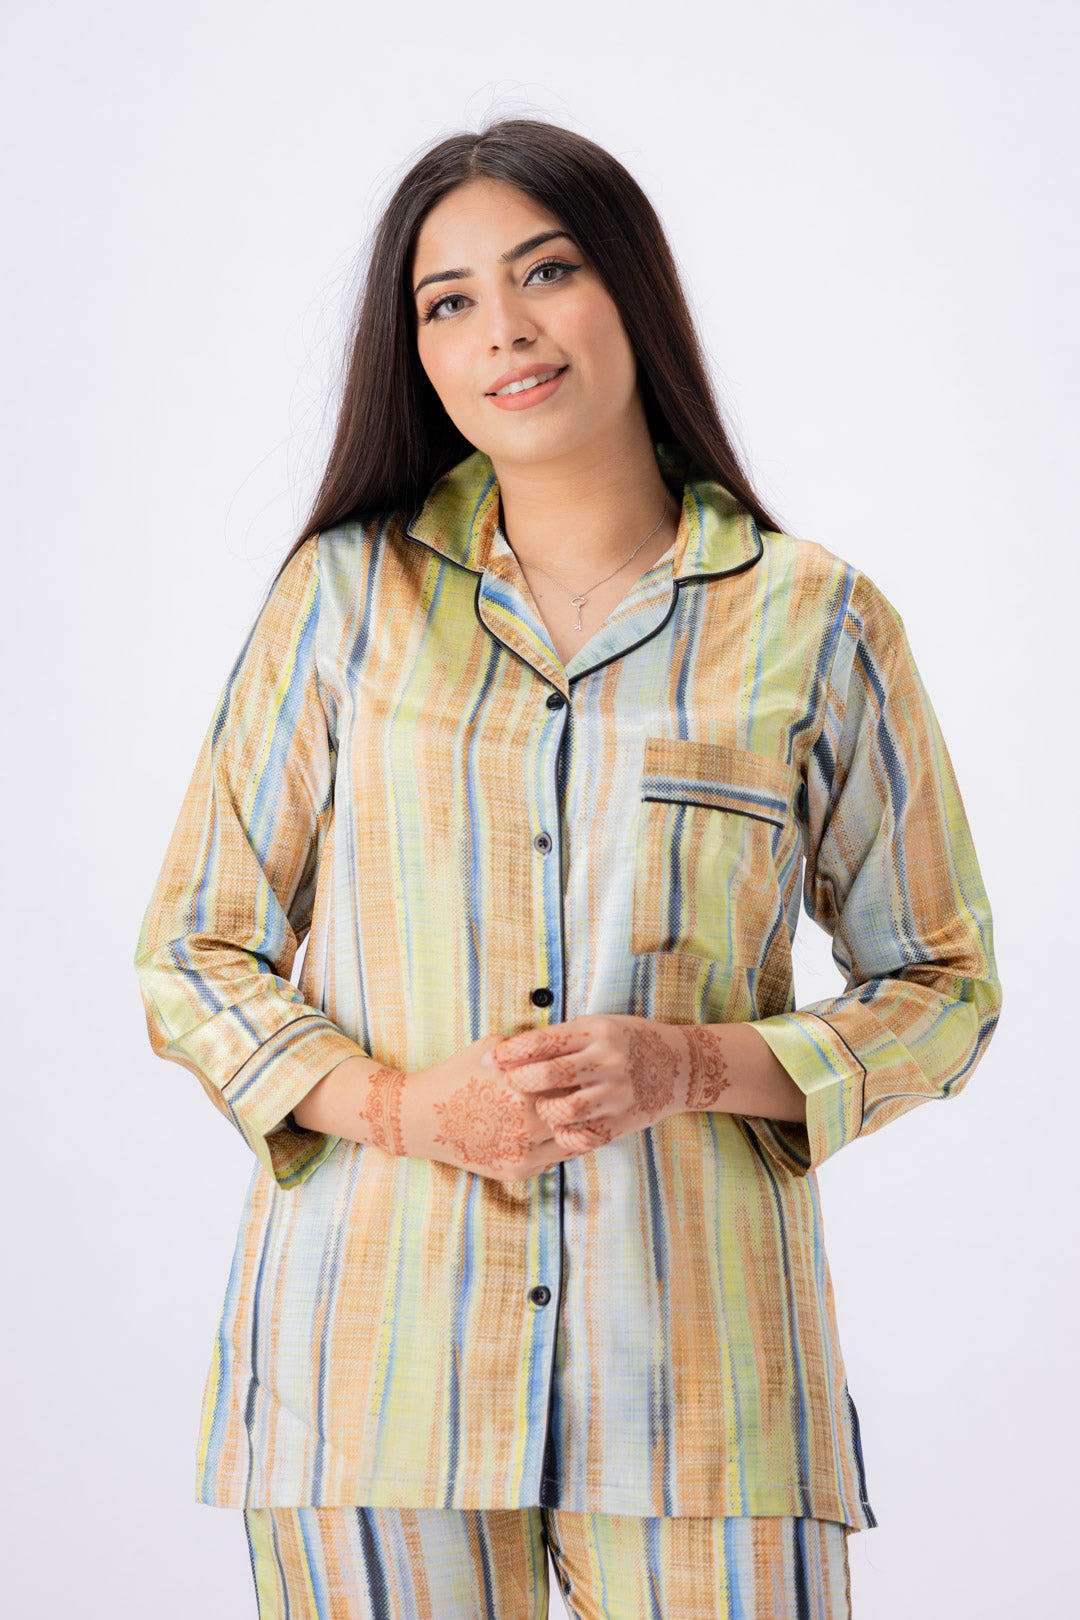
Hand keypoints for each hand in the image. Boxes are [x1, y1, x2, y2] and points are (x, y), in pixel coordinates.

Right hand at [406, 1033, 588, 1183]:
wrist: (421, 1117)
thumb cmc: (456, 1076)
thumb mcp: (491, 1048)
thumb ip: (529, 1047)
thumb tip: (562, 1046)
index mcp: (525, 1089)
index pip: (572, 1082)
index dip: (578, 1074)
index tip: (581, 1069)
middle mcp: (527, 1124)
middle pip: (576, 1113)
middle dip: (581, 1101)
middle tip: (584, 1090)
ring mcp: (524, 1153)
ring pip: (572, 1141)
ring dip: (574, 1127)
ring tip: (573, 1111)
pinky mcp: (517, 1171)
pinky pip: (554, 1159)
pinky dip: (558, 1145)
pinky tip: (552, 1130)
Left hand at [483, 1015, 689, 1149]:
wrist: (678, 1066)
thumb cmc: (627, 1042)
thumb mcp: (597, 1027)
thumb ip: (560, 1038)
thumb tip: (511, 1048)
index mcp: (597, 1033)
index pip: (542, 1042)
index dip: (510, 1052)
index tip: (490, 1059)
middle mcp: (607, 1062)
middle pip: (548, 1075)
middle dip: (518, 1082)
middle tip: (507, 1085)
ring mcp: (616, 1094)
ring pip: (563, 1111)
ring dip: (542, 1111)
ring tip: (539, 1107)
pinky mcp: (621, 1122)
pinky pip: (582, 1136)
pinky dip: (564, 1134)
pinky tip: (559, 1127)